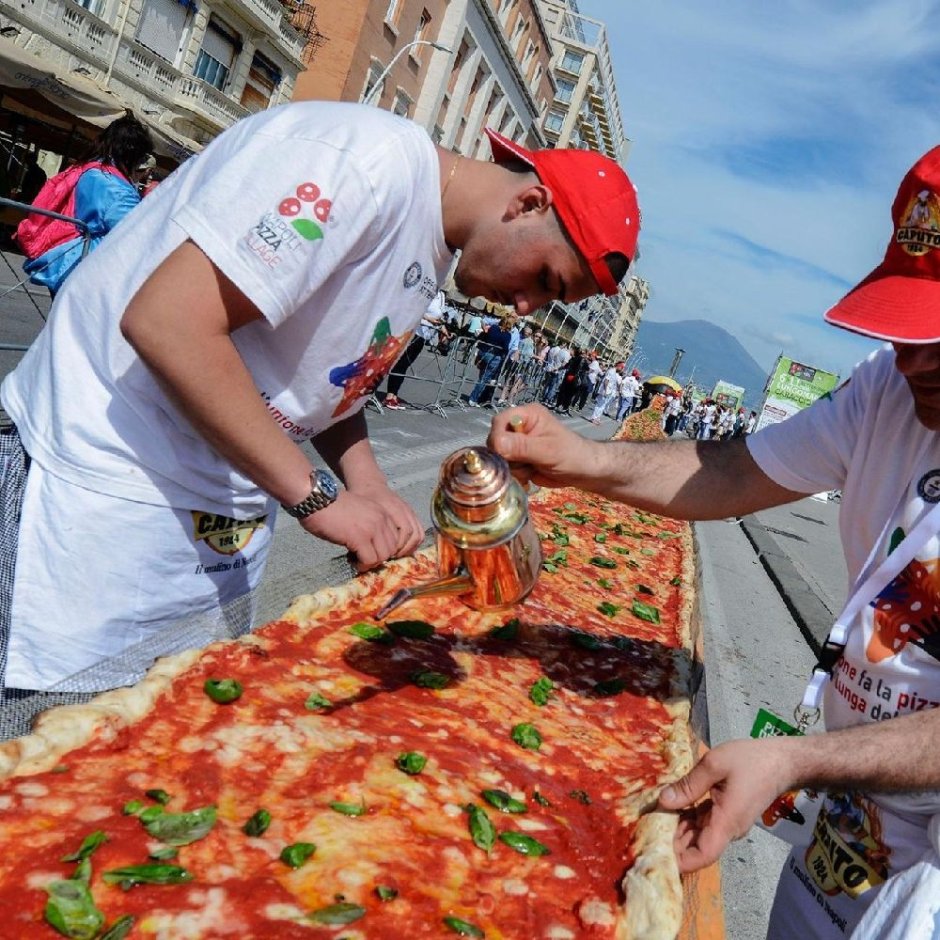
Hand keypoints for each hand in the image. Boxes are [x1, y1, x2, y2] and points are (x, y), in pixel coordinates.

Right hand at [298, 490, 420, 571]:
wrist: (317, 500)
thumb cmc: (330, 507)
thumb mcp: (358, 514)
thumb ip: (368, 527)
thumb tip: (371, 548)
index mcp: (381, 512)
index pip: (395, 538)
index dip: (383, 549)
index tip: (370, 552)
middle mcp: (381, 520)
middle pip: (391, 549)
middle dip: (378, 557)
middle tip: (362, 558)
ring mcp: (372, 529)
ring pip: (383, 556)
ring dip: (370, 562)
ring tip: (357, 560)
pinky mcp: (360, 538)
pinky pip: (369, 560)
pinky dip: (362, 565)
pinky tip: (352, 560)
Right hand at [487, 404, 602, 488]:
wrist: (584, 472)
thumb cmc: (571, 455)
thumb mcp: (547, 450)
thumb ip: (521, 446)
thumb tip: (496, 443)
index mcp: (527, 415)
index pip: (499, 421)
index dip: (496, 437)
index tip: (502, 453)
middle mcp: (519, 428)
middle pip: (495, 441)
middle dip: (506, 456)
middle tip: (525, 463)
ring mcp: (518, 445)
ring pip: (500, 458)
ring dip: (513, 468)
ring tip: (532, 468)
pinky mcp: (519, 460)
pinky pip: (507, 469)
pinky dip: (516, 475)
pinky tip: (530, 475)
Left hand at [657, 738, 794, 872]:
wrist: (782, 761)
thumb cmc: (751, 761)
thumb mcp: (715, 765)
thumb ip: (688, 785)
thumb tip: (663, 802)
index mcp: (726, 821)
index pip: (703, 855)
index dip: (681, 860)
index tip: (658, 855)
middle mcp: (728, 829)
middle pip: (697, 847)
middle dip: (673, 844)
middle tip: (646, 832)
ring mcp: (729, 823)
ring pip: (700, 835)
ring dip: (679, 830)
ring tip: (653, 818)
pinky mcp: (729, 815)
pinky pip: (706, 823)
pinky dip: (689, 819)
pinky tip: (672, 807)